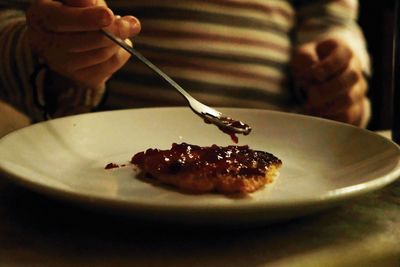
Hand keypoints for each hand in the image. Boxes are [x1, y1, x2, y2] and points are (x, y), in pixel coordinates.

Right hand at [26, 0, 140, 88]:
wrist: (67, 37)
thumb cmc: (73, 11)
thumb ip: (86, 0)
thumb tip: (108, 17)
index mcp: (40, 17)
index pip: (61, 19)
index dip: (87, 19)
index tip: (108, 16)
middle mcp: (46, 45)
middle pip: (88, 41)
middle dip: (114, 31)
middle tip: (129, 23)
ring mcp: (63, 66)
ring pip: (102, 54)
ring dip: (119, 41)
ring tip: (119, 29)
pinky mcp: (82, 79)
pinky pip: (111, 67)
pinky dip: (121, 54)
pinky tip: (115, 45)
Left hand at [292, 38, 367, 125]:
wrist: (316, 78)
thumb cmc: (309, 63)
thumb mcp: (302, 55)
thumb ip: (306, 59)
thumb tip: (315, 72)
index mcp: (343, 51)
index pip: (343, 56)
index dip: (329, 66)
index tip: (315, 73)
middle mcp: (354, 69)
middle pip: (350, 78)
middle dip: (327, 88)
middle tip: (311, 94)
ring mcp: (357, 89)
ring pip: (349, 99)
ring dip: (327, 105)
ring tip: (310, 105)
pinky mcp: (355, 107)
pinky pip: (347, 116)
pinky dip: (330, 117)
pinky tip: (316, 114)